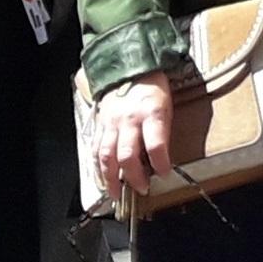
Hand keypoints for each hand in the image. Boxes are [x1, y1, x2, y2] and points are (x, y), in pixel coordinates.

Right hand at [94, 75, 178, 202]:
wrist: (128, 67)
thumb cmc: (153, 89)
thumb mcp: (167, 107)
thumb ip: (163, 134)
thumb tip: (159, 161)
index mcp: (151, 114)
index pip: (156, 144)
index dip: (160, 163)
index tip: (164, 174)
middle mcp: (129, 120)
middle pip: (127, 155)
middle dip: (134, 177)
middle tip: (142, 189)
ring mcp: (111, 123)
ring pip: (106, 156)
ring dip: (111, 179)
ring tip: (116, 194)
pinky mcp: (100, 125)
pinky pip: (95, 149)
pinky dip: (97, 168)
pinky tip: (102, 179)